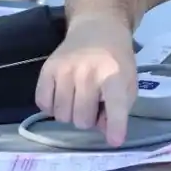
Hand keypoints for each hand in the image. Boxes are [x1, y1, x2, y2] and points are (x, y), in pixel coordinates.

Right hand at [34, 15, 137, 144]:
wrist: (97, 29)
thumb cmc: (116, 61)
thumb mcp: (128, 83)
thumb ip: (119, 110)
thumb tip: (102, 132)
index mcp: (114, 75)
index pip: (115, 104)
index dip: (115, 126)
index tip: (114, 141)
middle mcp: (88, 72)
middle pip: (81, 119)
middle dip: (88, 120)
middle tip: (93, 106)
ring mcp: (64, 70)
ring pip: (61, 115)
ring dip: (70, 115)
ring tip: (77, 100)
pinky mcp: (47, 69)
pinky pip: (43, 103)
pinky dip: (51, 107)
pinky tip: (62, 97)